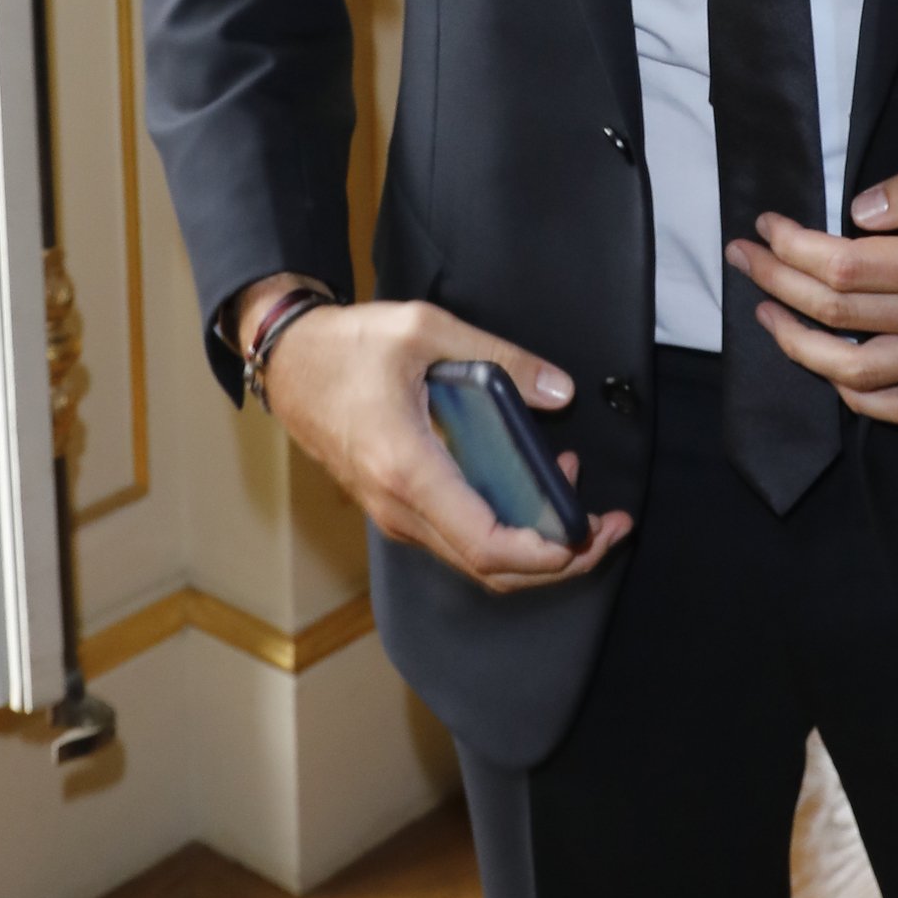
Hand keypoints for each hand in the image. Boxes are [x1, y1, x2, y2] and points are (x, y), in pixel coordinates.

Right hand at [255, 293, 631, 594]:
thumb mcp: (426, 329)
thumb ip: (499, 358)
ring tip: (578, 492)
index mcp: (408, 469)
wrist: (289, 362)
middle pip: (489, 567)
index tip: (589, 535)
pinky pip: (457, 538)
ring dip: (533, 543)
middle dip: (558, 560)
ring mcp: (394, 512)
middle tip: (608, 529)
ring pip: (474, 559)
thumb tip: (558, 392)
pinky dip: (504, 529)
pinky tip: (532, 485)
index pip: (486, 545)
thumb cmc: (348, 346)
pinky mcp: (396, 505)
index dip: (546, 555)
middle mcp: (399, 506)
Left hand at [725, 148, 897, 426]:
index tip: (767, 223)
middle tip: (743, 256)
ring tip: (768, 314)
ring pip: (863, 376)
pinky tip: (833, 371)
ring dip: (802, 348)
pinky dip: (860, 398)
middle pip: (843, 318)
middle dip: (780, 286)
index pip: (850, 269)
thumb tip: (858, 210)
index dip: (795, 247)